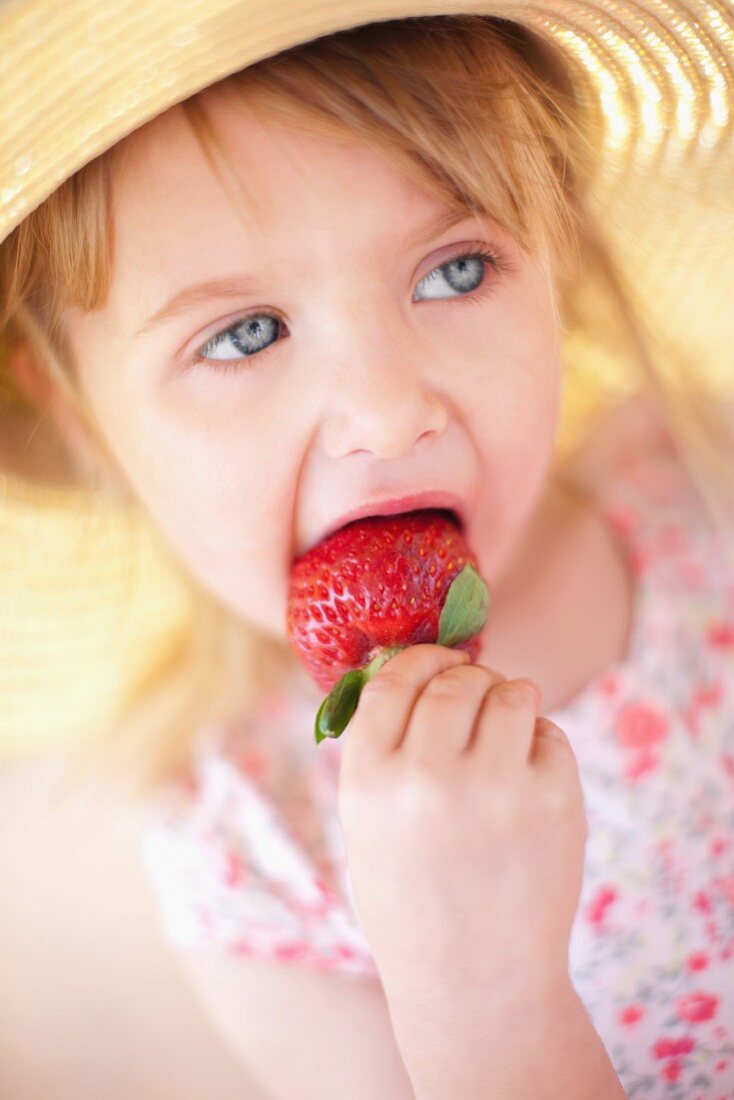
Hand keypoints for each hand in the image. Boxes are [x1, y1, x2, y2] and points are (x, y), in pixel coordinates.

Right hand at [337, 643, 587, 1007]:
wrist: (476, 984)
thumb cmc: (415, 900)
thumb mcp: (369, 827)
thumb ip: (385, 751)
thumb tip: (410, 668)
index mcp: (369, 782)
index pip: (392, 681)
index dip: (417, 661)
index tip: (435, 663)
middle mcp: (426, 778)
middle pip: (454, 680)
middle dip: (469, 679)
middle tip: (478, 696)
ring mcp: (494, 787)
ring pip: (511, 693)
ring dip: (511, 700)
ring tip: (508, 731)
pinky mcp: (552, 801)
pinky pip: (551, 735)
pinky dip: (543, 745)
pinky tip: (529, 780)